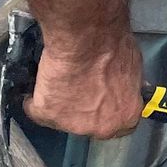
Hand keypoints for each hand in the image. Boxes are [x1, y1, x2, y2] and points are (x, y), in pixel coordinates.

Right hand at [20, 28, 146, 140]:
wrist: (86, 38)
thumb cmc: (113, 46)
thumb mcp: (132, 67)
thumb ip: (126, 86)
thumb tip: (121, 86)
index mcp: (126, 116)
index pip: (117, 126)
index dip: (106, 111)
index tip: (100, 102)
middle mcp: (101, 128)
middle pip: (89, 125)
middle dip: (84, 110)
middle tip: (79, 88)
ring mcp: (72, 125)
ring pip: (62, 119)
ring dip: (61, 103)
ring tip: (60, 80)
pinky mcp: (47, 115)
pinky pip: (36, 110)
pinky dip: (34, 99)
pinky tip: (39, 85)